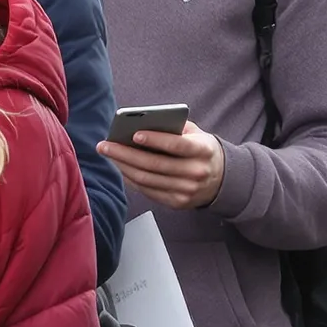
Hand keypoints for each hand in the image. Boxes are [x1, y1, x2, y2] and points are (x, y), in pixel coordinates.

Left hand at [98, 122, 227, 210]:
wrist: (221, 179)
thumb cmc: (201, 150)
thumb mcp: (197, 133)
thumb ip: (175, 127)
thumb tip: (143, 123)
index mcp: (203, 151)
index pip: (177, 145)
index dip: (156, 140)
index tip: (134, 133)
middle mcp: (196, 173)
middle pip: (155, 164)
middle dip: (126, 154)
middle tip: (105, 145)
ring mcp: (187, 191)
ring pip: (148, 179)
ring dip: (123, 166)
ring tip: (108, 154)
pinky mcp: (178, 203)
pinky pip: (149, 191)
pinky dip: (131, 179)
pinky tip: (121, 168)